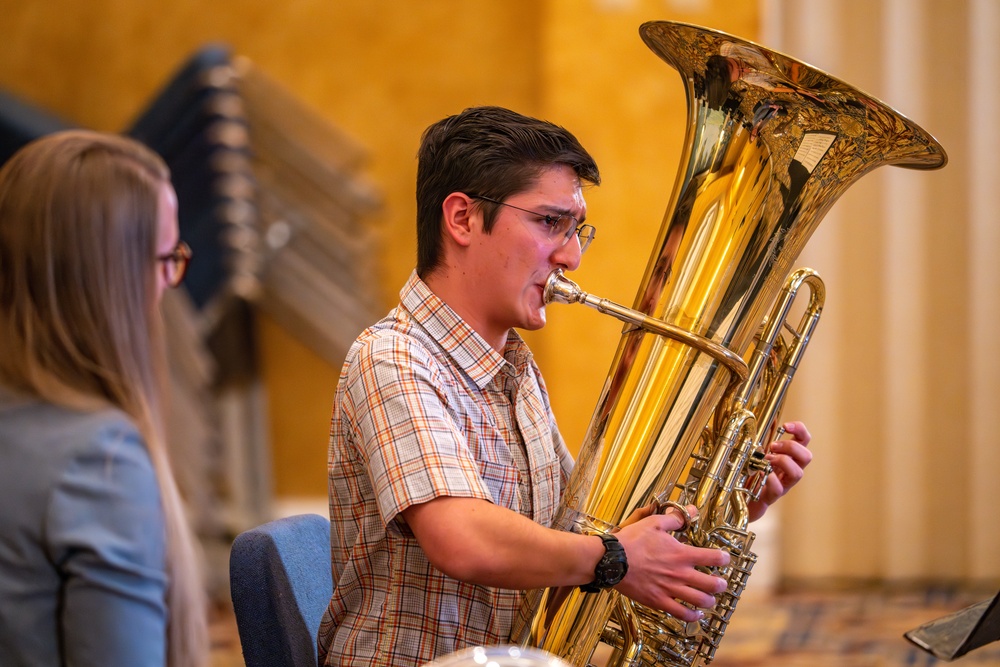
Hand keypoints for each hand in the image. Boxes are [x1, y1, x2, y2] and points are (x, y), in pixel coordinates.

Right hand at [614, 504, 729, 621]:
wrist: (612, 560)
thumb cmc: (632, 541)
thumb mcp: (654, 523)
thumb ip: (676, 518)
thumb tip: (692, 510)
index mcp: (681, 554)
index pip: (712, 558)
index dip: (723, 559)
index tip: (725, 559)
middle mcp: (680, 574)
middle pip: (711, 584)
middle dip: (720, 584)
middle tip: (721, 583)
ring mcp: (670, 590)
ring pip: (699, 601)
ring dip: (709, 601)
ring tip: (710, 599)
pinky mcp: (658, 601)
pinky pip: (681, 614)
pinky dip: (692, 616)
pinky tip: (695, 614)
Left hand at [747, 420, 811, 521]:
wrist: (741, 498)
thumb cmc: (751, 472)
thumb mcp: (757, 451)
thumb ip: (765, 438)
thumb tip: (771, 419)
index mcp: (788, 456)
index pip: (804, 441)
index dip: (800, 430)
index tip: (786, 426)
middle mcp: (790, 471)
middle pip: (806, 456)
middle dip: (791, 447)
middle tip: (773, 446)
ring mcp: (783, 484)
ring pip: (798, 473)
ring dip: (783, 462)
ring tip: (767, 459)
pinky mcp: (772, 497)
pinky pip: (779, 488)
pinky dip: (771, 479)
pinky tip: (760, 474)